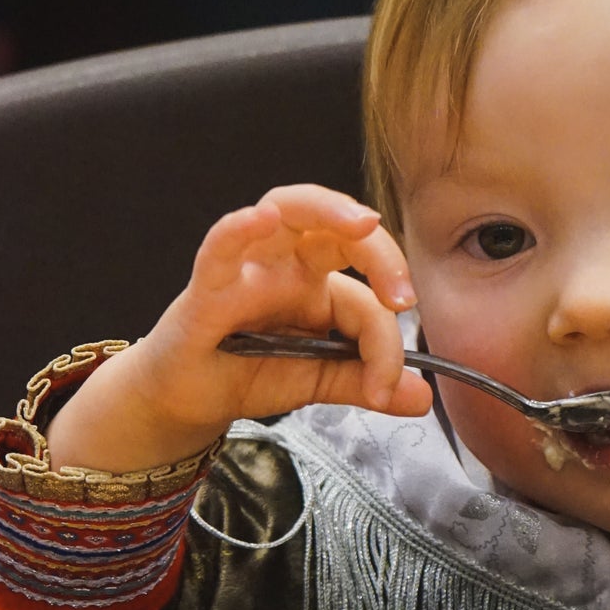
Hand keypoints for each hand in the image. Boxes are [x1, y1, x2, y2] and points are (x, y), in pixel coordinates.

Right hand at [47, 186, 432, 472]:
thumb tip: (422, 397)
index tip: (389, 386)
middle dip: (380, 251)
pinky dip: (239, 229)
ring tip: (362, 224)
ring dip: (328, 209)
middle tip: (403, 295)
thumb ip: (366, 382)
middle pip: (338, 229)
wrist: (188, 400)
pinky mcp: (207, 287)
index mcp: (319, 285)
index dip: (386, 340)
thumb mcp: (316, 382)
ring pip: (287, 210)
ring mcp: (248, 268)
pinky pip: (221, 247)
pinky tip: (262, 219)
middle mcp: (288, 265)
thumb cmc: (245, 374)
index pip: (366, 296)